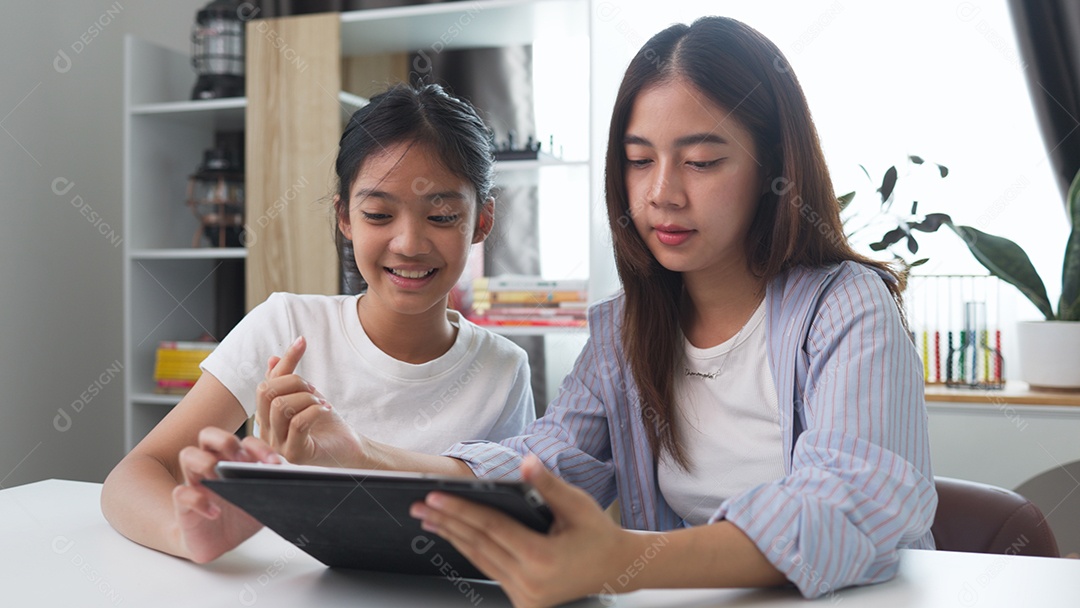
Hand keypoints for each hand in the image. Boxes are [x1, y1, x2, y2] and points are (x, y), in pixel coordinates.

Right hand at [173, 427, 280, 562]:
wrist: (218, 544)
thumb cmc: (239, 516)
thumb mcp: (263, 502)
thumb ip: (274, 488)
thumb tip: (295, 480)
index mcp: (234, 460)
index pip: (243, 441)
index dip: (258, 447)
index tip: (273, 464)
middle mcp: (213, 464)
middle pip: (209, 434)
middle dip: (225, 440)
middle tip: (241, 460)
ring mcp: (195, 482)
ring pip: (188, 454)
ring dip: (206, 462)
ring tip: (222, 479)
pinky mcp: (183, 505)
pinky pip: (181, 493)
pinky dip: (198, 500)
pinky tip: (215, 512)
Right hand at [255, 336, 364, 465]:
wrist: (347, 446)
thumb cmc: (325, 422)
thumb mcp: (305, 393)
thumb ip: (287, 375)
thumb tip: (273, 358)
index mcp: (265, 416)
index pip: (264, 384)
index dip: (284, 361)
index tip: (303, 344)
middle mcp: (266, 432)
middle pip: (266, 393)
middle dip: (295, 382)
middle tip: (313, 390)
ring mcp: (278, 445)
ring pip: (280, 406)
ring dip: (307, 398)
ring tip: (320, 403)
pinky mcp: (294, 454)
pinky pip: (298, 423)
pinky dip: (315, 410)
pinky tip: (325, 410)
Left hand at [410, 454, 635, 607]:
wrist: (615, 568)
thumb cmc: (597, 533)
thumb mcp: (576, 504)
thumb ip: (547, 484)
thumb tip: (526, 462)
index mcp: (541, 558)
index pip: (490, 528)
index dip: (460, 509)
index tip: (434, 496)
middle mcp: (530, 583)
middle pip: (478, 544)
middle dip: (446, 522)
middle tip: (419, 506)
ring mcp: (525, 596)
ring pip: (479, 560)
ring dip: (452, 538)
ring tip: (429, 520)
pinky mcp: (523, 601)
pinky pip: (490, 571)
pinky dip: (471, 551)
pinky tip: (455, 536)